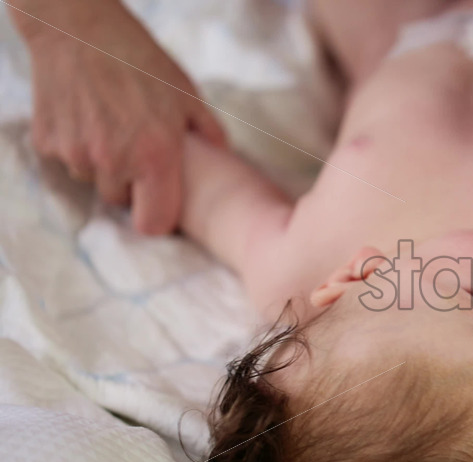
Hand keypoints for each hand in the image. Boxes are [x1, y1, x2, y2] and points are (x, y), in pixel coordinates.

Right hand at [19, 1, 225, 233]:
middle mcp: (113, 162)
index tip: (160, 201)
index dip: (159, 216)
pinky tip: (87, 116)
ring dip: (102, 165)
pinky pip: (66, 160)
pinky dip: (76, 146)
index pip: (155, 224)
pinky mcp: (48, 142)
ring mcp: (76, 154)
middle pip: (121, 202)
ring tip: (111, 126)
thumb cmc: (139, 59)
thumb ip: (209, 134)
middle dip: (130, 185)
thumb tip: (226, 160)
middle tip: (136, 149)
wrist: (77, 27)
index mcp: (155, 156)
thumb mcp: (186, 94)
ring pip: (93, 181)